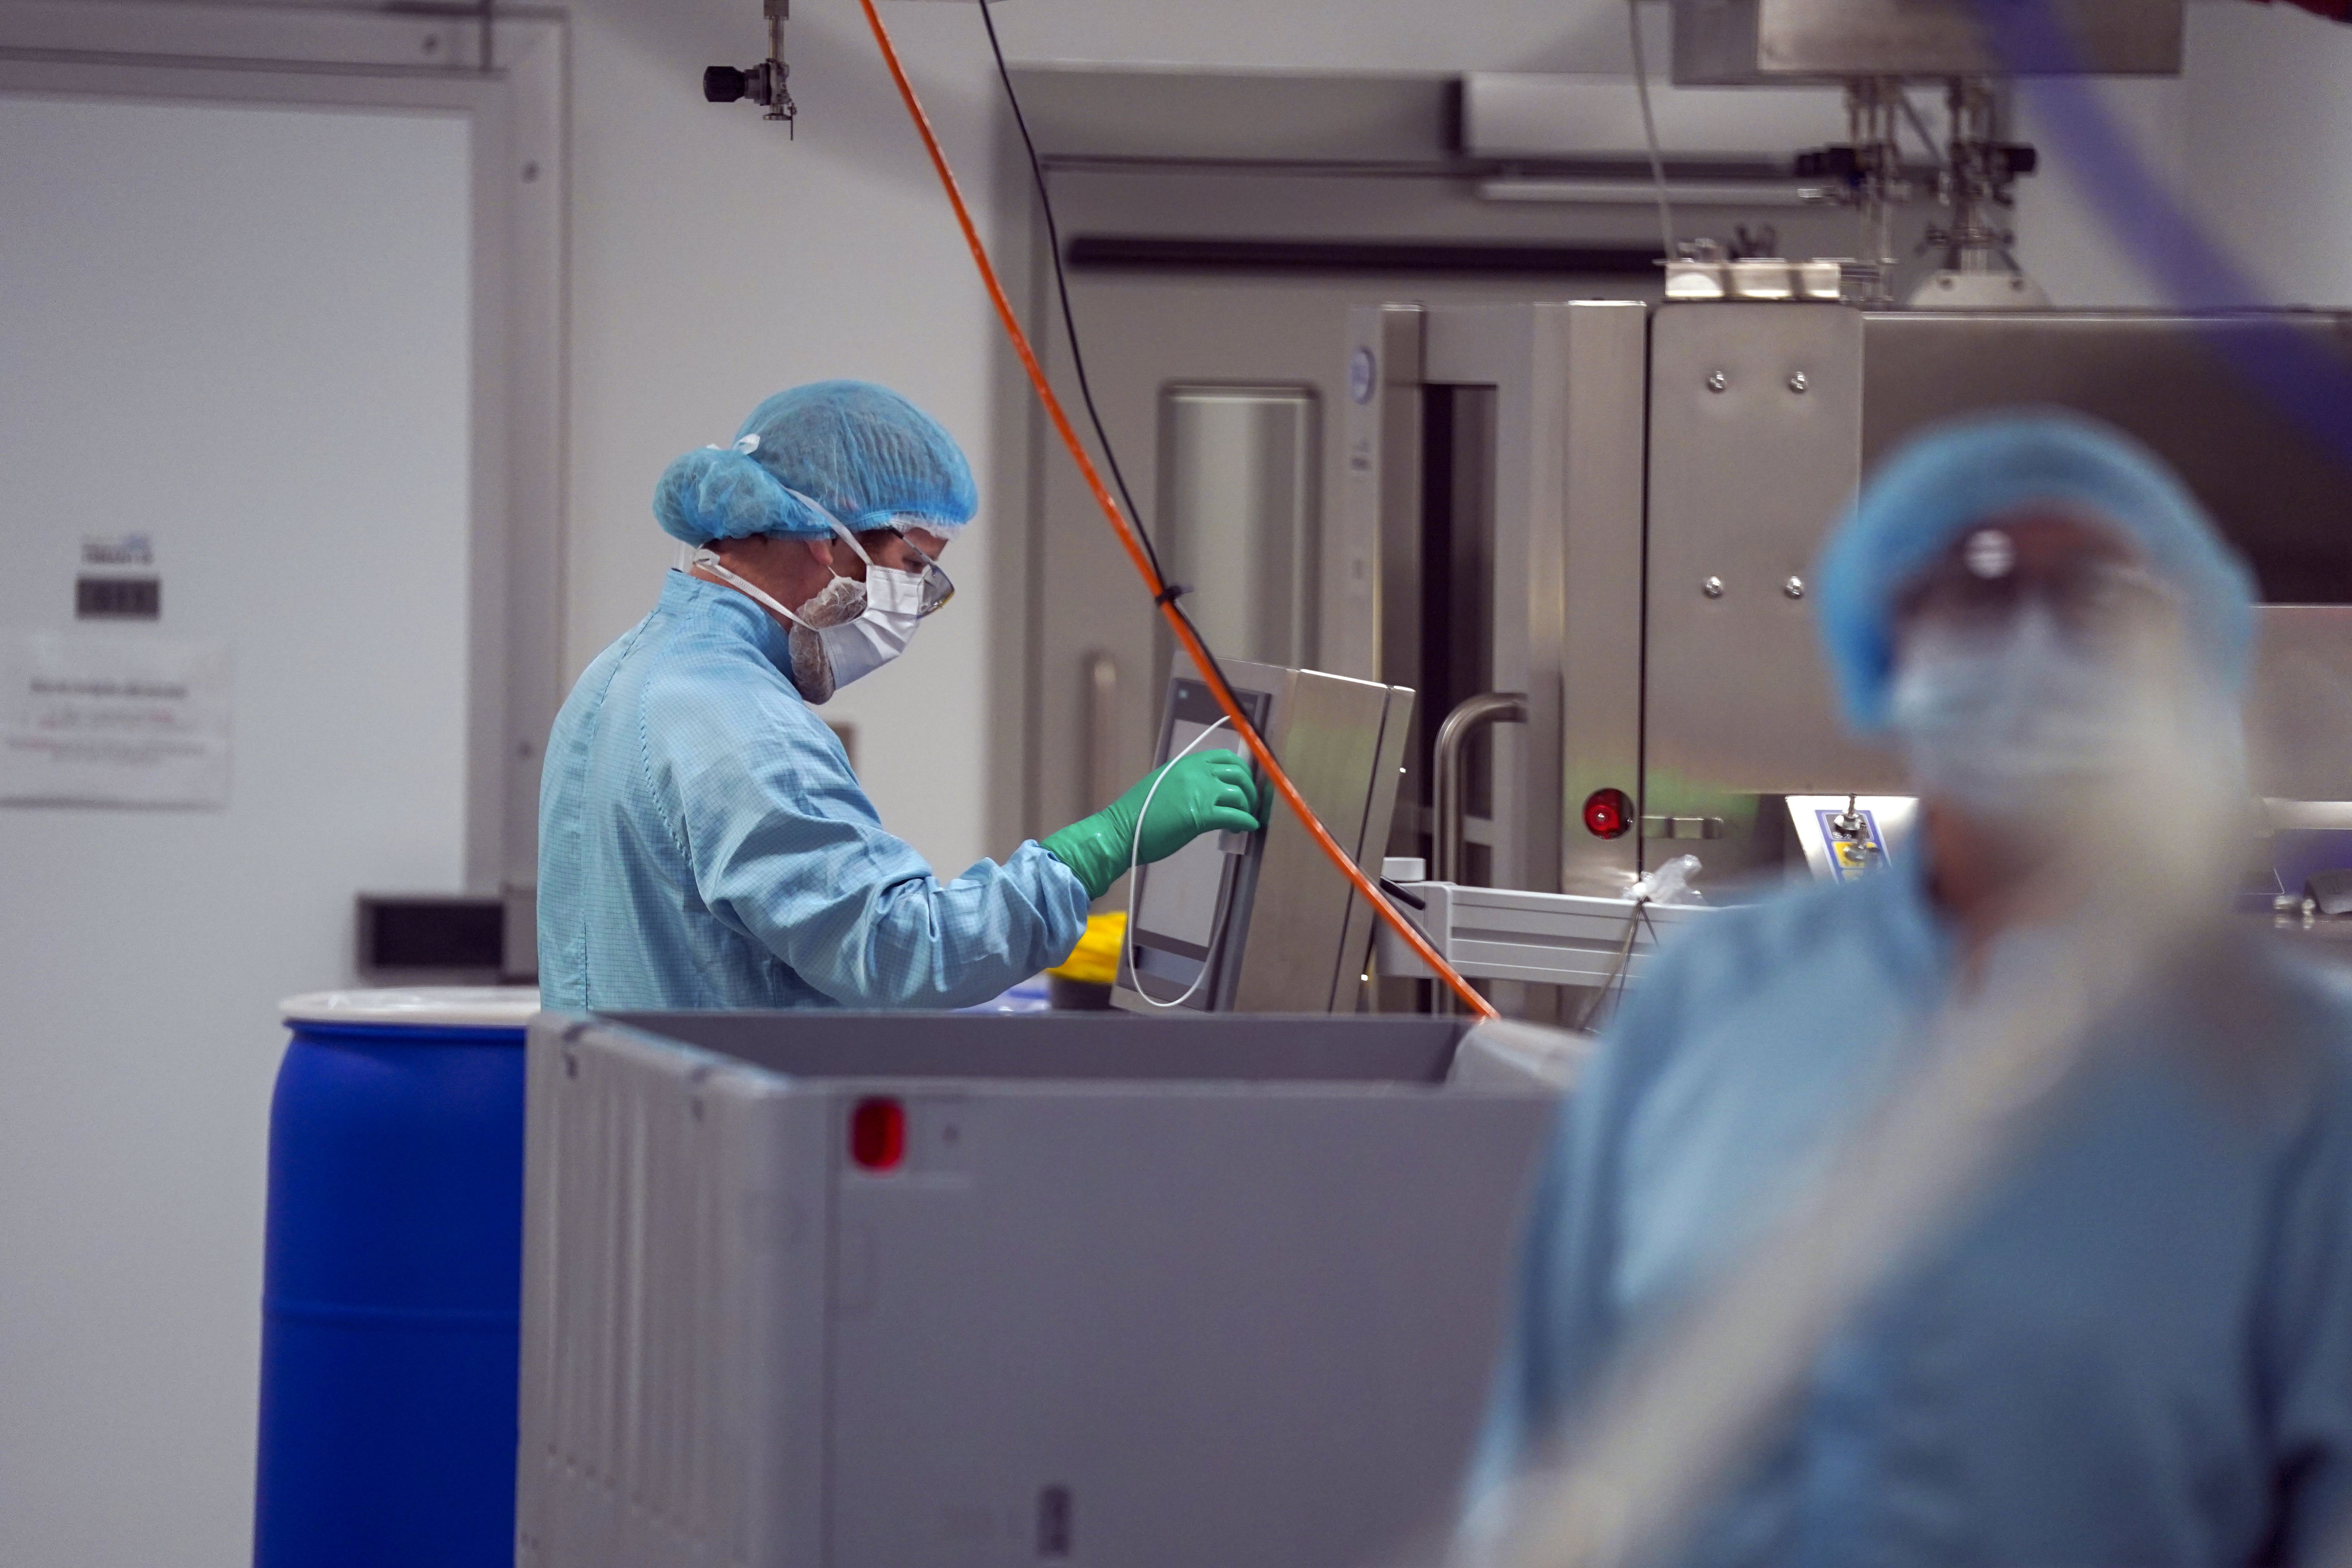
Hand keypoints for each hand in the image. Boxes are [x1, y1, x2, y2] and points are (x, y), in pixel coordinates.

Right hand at [1040, 749, 1264, 900]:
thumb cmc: (1139, 814)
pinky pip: (1234, 816)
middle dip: (1249, 789)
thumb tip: (1208, 791)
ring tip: (1245, 819)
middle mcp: (1195, 773)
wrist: (1121, 832)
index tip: (1245, 783)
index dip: (1242, 770)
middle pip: (1238, 773)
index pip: (1224, 757)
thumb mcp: (1164, 786)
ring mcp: (1198, 793)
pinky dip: (1246, 822)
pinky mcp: (1200, 816)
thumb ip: (1186, 782)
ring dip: (1248, 807)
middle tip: (1249, 804)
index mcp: (1185, 764)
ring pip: (1239, 793)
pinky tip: (1248, 828)